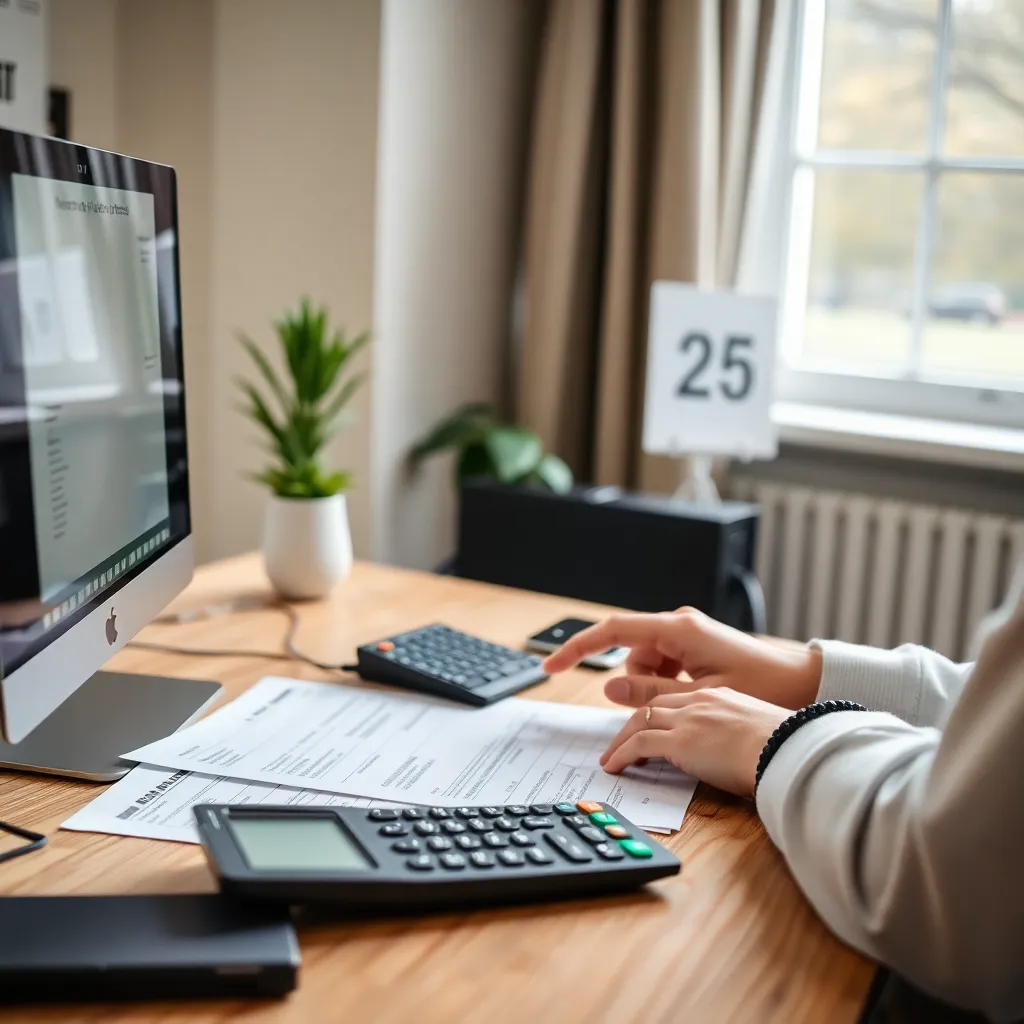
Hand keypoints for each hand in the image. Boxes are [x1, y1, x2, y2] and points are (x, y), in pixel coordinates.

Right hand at [542, 607, 821, 710]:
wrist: (806, 684)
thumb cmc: (761, 688)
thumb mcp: (698, 697)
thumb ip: (650, 691)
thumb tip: (609, 686)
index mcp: (678, 628)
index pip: (612, 631)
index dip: (576, 647)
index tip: (550, 665)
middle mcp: (680, 624)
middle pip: (631, 653)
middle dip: (634, 684)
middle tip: (659, 712)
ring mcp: (689, 634)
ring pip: (646, 663)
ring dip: (653, 688)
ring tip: (689, 706)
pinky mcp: (698, 646)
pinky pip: (665, 665)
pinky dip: (667, 685)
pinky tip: (693, 699)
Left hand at [599, 687, 788, 796]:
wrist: (790, 748)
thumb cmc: (784, 746)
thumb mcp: (756, 732)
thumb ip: (736, 734)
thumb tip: (731, 753)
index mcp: (719, 696)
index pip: (677, 701)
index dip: (660, 716)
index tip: (653, 729)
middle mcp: (700, 701)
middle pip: (654, 707)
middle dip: (633, 725)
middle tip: (621, 743)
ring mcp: (689, 719)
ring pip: (641, 722)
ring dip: (622, 741)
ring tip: (612, 758)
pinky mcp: (681, 740)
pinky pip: (640, 743)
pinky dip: (623, 754)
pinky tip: (616, 767)